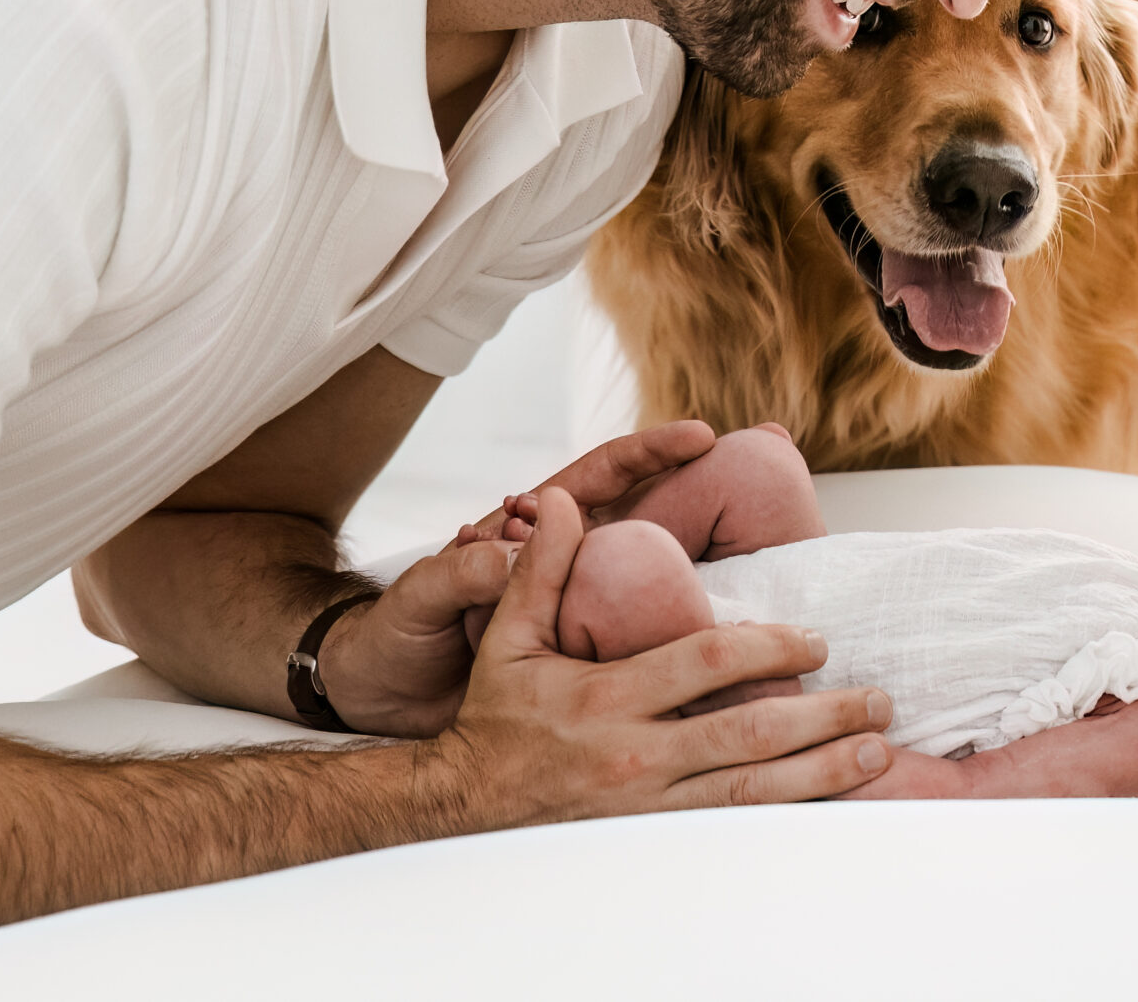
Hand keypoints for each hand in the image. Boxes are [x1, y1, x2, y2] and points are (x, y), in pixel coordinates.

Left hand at [315, 423, 738, 736]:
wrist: (378, 700)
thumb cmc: (393, 638)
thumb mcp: (423, 600)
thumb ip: (467, 571)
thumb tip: (518, 549)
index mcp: (528, 535)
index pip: (599, 477)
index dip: (649, 452)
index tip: (699, 436)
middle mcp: (563, 569)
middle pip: (645, 522)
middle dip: (702, 497)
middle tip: (759, 479)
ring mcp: (576, 614)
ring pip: (650, 587)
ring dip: (699, 577)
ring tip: (759, 574)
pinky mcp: (579, 662)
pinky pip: (634, 647)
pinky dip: (671, 646)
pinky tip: (718, 654)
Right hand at [421, 487, 894, 822]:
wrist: (459, 811)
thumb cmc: (494, 722)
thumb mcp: (508, 639)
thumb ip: (541, 570)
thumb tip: (560, 504)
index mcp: (606, 697)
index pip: (705, 663)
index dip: (769, 647)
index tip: (815, 640)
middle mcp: (635, 756)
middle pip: (748, 733)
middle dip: (822, 715)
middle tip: (877, 698)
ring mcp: (647, 808)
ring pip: (752, 793)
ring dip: (822, 771)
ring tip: (878, 752)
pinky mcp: (652, 841)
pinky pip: (731, 831)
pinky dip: (785, 816)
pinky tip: (831, 806)